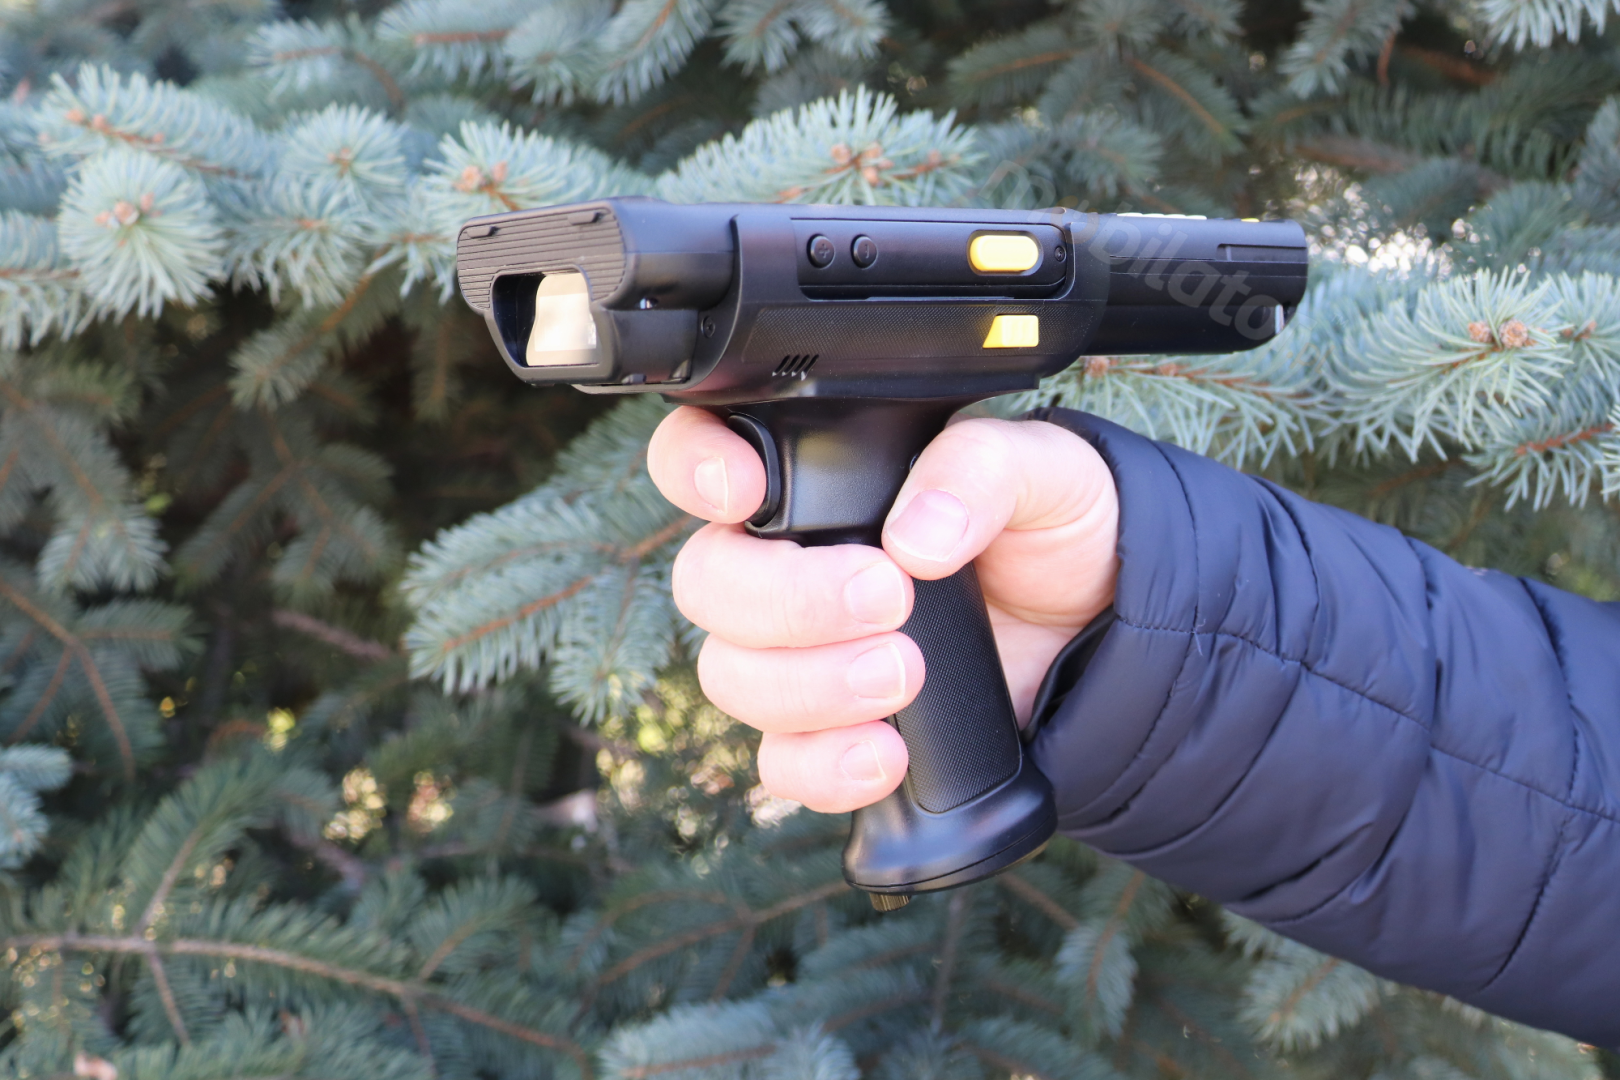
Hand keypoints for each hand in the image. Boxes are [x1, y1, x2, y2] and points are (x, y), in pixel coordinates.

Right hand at [648, 408, 1119, 813]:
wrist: (1099, 629)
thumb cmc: (1053, 527)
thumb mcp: (1043, 469)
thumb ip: (981, 470)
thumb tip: (918, 537)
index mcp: (816, 479)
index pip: (700, 455)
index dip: (693, 467)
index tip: (745, 493)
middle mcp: (786, 562)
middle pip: (707, 582)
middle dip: (784, 599)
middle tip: (885, 597)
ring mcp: (799, 652)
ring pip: (732, 675)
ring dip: (810, 684)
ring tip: (904, 674)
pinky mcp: (830, 729)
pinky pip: (782, 762)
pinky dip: (824, 765)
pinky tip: (886, 753)